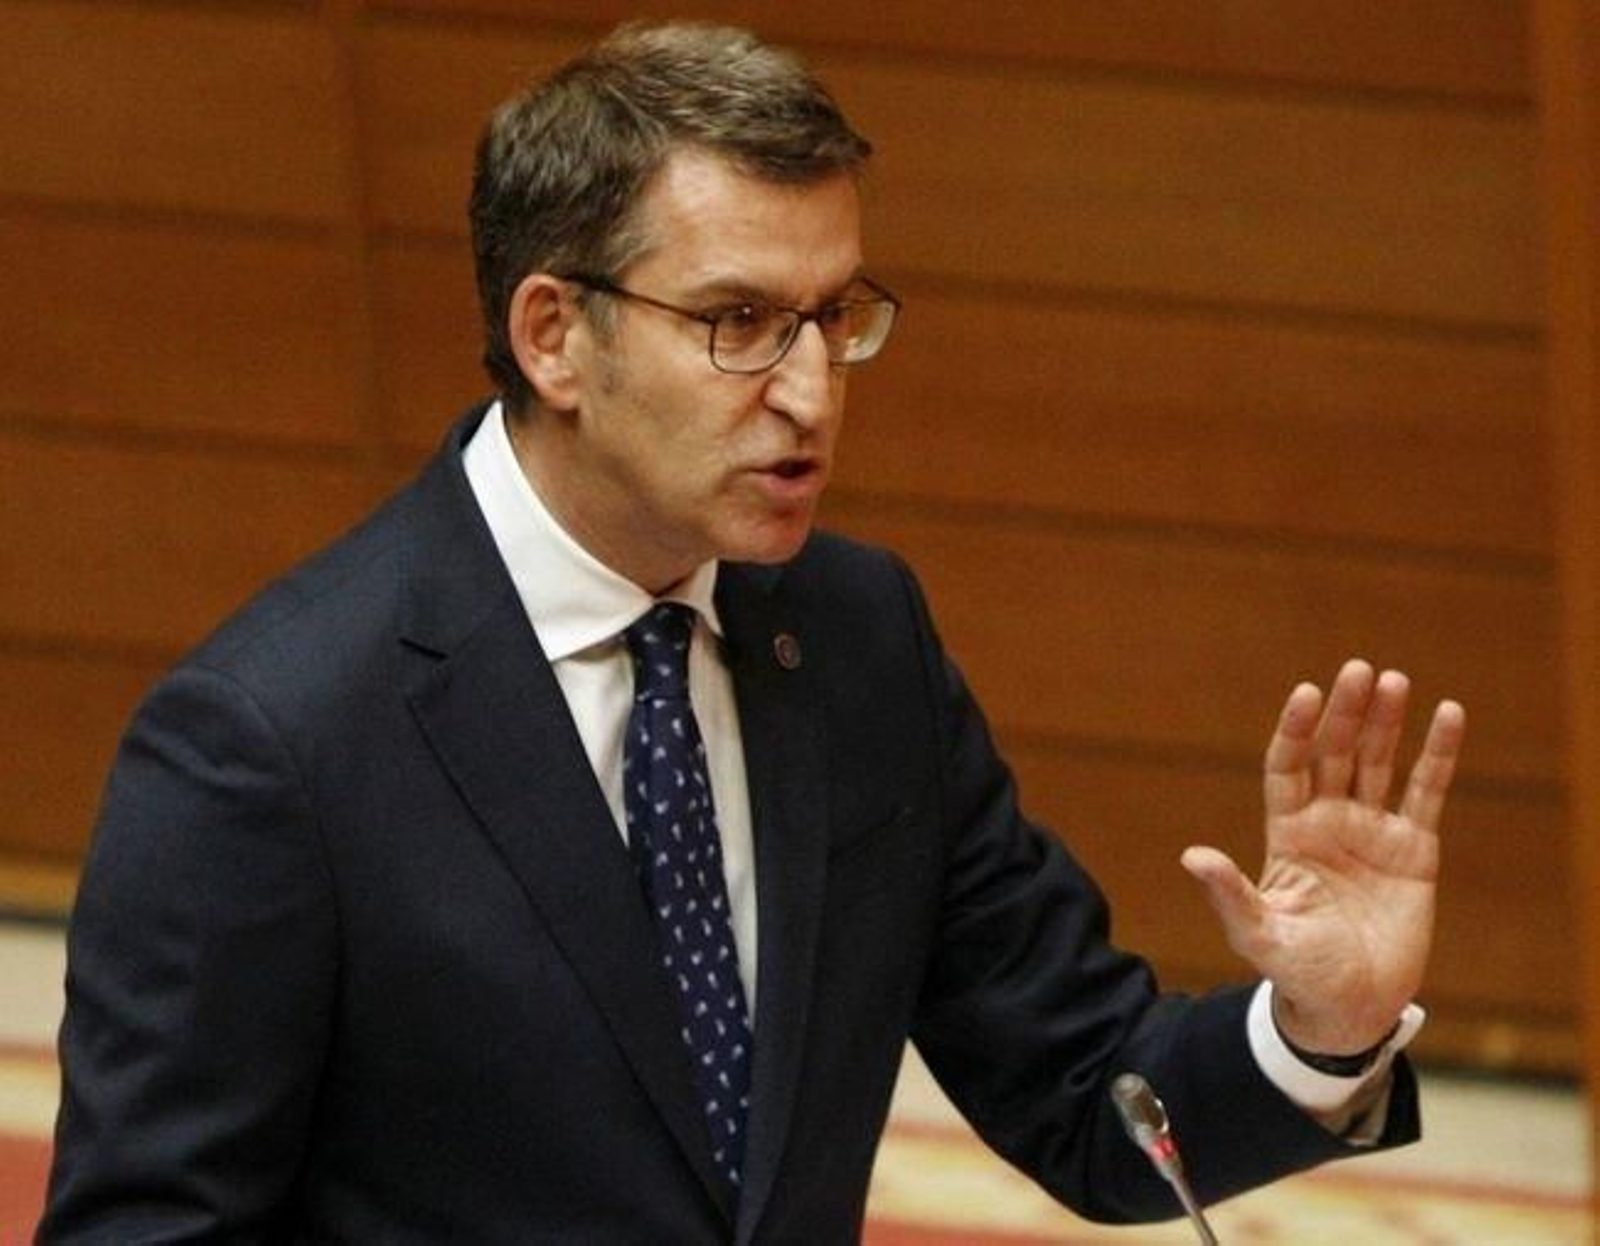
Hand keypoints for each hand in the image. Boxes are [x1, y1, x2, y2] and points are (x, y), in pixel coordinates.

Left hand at [1180, 659, 1465, 1054]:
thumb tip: (1191, 856)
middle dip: (1346, 713)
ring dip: (1386, 722)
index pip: (1289, 766)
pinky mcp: (1414, 849)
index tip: (1308, 694)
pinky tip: (1448, 714)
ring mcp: (1371, 831)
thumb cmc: (1296, 971)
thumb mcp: (1258, 933)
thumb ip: (1229, 894)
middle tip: (1360, 669)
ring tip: (1394, 680)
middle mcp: (1328, 821)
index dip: (1297, 730)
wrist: (1350, 1006)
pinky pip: (1427, 791)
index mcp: (1288, 833)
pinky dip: (1438, 755)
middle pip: (1336, 753)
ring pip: (1378, 762)